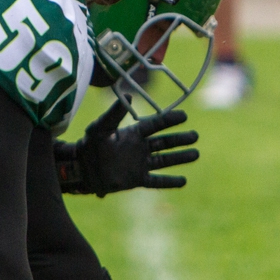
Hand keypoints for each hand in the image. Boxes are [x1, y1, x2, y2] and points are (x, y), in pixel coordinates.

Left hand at [59, 98, 198, 196]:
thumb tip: (129, 97)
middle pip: (165, 142)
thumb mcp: (101, 127)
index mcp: (133, 134)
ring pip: (165, 160)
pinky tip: (183, 181)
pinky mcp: (138, 180)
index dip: (169, 120)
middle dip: (180, 139)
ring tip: (196, 154)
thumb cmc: (89, 145)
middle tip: (195, 135)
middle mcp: (140, 148)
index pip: (155, 125)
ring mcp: (140, 164)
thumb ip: (114, 113)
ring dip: (180, 158)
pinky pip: (157, 181)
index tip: (184, 116)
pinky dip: (170, 181)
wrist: (83, 169)